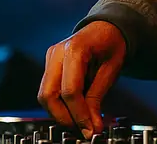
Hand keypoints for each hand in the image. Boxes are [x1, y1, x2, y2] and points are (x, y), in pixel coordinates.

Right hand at [38, 21, 126, 138]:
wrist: (107, 27)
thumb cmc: (112, 43)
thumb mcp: (112, 69)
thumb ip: (98, 97)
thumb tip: (92, 126)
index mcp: (75, 49)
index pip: (70, 90)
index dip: (78, 113)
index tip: (89, 129)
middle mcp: (56, 53)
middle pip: (48, 95)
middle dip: (64, 117)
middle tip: (82, 129)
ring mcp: (50, 58)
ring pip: (44, 95)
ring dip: (60, 113)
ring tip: (80, 122)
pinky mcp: (49, 65)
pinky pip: (49, 90)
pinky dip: (60, 104)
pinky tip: (75, 110)